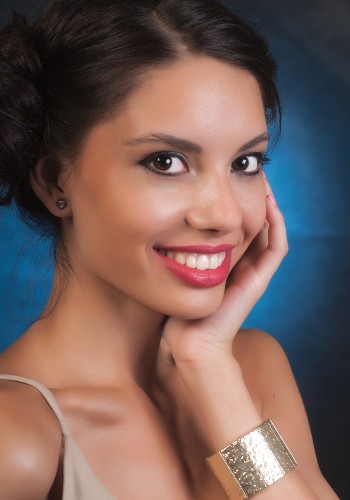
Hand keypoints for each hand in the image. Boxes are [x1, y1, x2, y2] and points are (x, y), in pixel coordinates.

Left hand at [163, 192, 287, 365]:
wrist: (190, 340)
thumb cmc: (178, 307)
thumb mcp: (176, 269)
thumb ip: (176, 249)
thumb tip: (159, 222)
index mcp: (228, 262)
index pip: (242, 225)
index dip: (240, 201)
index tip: (230, 178)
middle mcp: (245, 265)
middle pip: (259, 224)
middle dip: (255, 198)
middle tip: (250, 172)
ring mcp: (255, 273)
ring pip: (272, 232)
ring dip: (270, 206)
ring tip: (264, 181)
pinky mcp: (259, 281)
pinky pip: (276, 248)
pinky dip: (276, 225)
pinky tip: (269, 204)